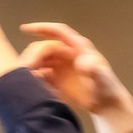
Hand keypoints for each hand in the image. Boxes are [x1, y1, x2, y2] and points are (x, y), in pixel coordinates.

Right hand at [18, 22, 132, 132]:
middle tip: (27, 67)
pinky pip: (42, 75)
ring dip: (33, 67)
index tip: (25, 29)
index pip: (58, 32)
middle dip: (35, 54)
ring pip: (41, 61)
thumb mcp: (103, 79)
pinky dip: (36, 79)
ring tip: (28, 77)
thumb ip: (95, 70)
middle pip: (46, 48)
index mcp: (79, 48)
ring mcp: (62, 66)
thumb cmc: (107, 89)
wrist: (106, 105)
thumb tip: (83, 62)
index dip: (42, 28)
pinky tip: (34, 86)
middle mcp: (68, 54)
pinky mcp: (57, 79)